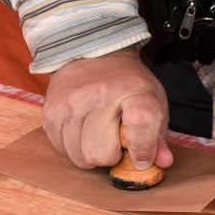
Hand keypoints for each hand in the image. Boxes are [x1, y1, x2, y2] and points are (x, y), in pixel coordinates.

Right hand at [43, 47, 173, 171]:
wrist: (90, 52)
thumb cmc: (126, 84)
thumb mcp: (152, 100)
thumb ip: (158, 135)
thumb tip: (163, 163)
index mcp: (134, 90)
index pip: (141, 123)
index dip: (142, 149)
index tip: (142, 160)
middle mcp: (100, 94)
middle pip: (101, 153)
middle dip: (111, 156)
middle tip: (114, 140)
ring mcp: (71, 103)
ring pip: (80, 157)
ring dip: (91, 154)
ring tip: (97, 133)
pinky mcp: (50, 111)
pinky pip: (62, 150)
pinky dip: (74, 148)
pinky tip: (81, 130)